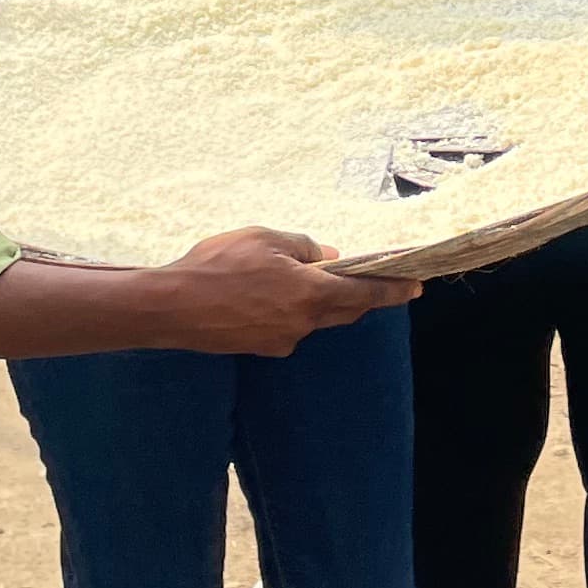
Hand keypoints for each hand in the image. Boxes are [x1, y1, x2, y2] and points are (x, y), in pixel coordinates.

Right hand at [155, 227, 419, 353]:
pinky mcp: (261, 348)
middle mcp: (302, 323)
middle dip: (364, 297)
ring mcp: (282, 340)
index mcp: (309, 293)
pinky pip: (289, 327)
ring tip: (303, 278)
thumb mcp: (264, 239)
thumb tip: (328, 257)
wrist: (171, 306)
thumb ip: (302, 247)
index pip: (364, 293)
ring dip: (321, 302)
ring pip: (315, 319)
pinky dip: (292, 311)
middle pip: (346, 311)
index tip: (417, 287)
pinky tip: (269, 295)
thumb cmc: (217, 264)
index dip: (393, 290)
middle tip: (380, 282)